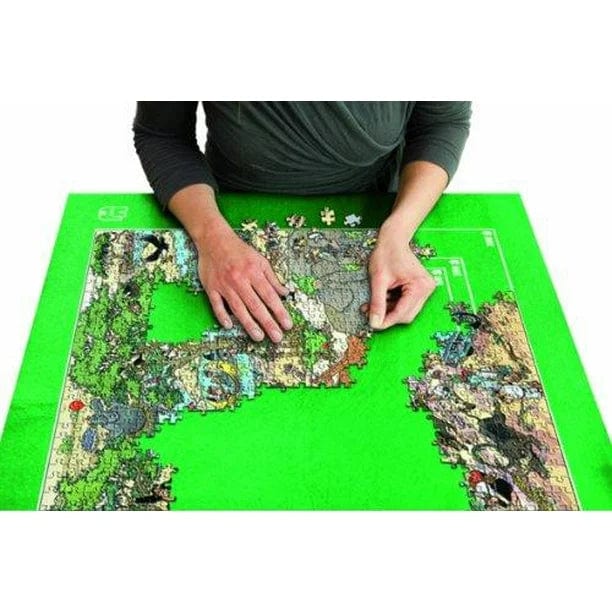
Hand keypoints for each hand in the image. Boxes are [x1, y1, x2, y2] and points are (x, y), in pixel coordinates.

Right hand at [196, 225, 292, 341]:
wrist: (214, 239)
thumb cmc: (239, 250)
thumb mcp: (260, 260)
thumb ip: (273, 278)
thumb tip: (285, 293)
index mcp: (254, 272)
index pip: (270, 296)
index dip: (280, 312)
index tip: (287, 325)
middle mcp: (240, 280)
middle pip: (256, 305)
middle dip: (268, 323)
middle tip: (277, 337)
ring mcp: (225, 285)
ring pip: (238, 308)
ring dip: (249, 324)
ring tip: (259, 337)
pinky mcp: (211, 287)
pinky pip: (217, 304)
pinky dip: (222, 315)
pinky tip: (229, 326)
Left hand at [363, 225, 435, 329]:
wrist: (394, 239)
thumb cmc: (387, 254)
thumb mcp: (378, 279)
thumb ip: (377, 302)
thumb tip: (374, 322)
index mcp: (420, 286)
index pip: (403, 313)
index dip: (387, 321)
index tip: (373, 324)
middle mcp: (427, 289)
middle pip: (406, 315)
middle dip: (387, 315)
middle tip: (370, 312)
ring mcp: (425, 289)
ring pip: (406, 311)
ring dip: (389, 310)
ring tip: (372, 304)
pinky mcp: (420, 289)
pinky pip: (406, 304)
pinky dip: (393, 304)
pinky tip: (381, 299)